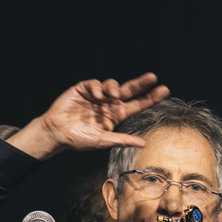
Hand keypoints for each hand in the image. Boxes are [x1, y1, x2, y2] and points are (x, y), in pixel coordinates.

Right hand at [7, 73, 169, 159]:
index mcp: (117, 115)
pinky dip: (97, 87)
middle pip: (129, 90)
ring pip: (112, 85)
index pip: (138, 105)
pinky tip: (96, 95)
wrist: (57, 133)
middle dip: (141, 83)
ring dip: (114, 88)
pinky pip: (94, 84)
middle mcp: (109, 104)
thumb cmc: (80, 139)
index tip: (164, 90)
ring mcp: (97, 96)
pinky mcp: (83, 89)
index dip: (151, 98)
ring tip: (113, 96)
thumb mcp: (104, 140)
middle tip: (153, 77)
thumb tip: (144, 143)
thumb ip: (123, 140)